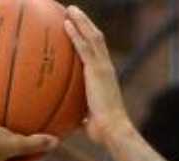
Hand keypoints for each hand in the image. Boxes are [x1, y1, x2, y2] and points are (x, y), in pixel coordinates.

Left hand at [63, 6, 131, 146]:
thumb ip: (83, 114)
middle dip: (85, 22)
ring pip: (92, 36)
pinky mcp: (97, 70)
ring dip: (80, 21)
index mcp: (105, 76)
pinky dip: (75, 34)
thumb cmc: (103, 130)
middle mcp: (106, 67)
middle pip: (96, 37)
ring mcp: (103, 67)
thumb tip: (76, 121)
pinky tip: (66, 23)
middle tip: (73, 11)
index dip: (90, 37)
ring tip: (69, 9)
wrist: (112, 129)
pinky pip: (84, 47)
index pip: (98, 51)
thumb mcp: (90, 119)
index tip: (80, 28)